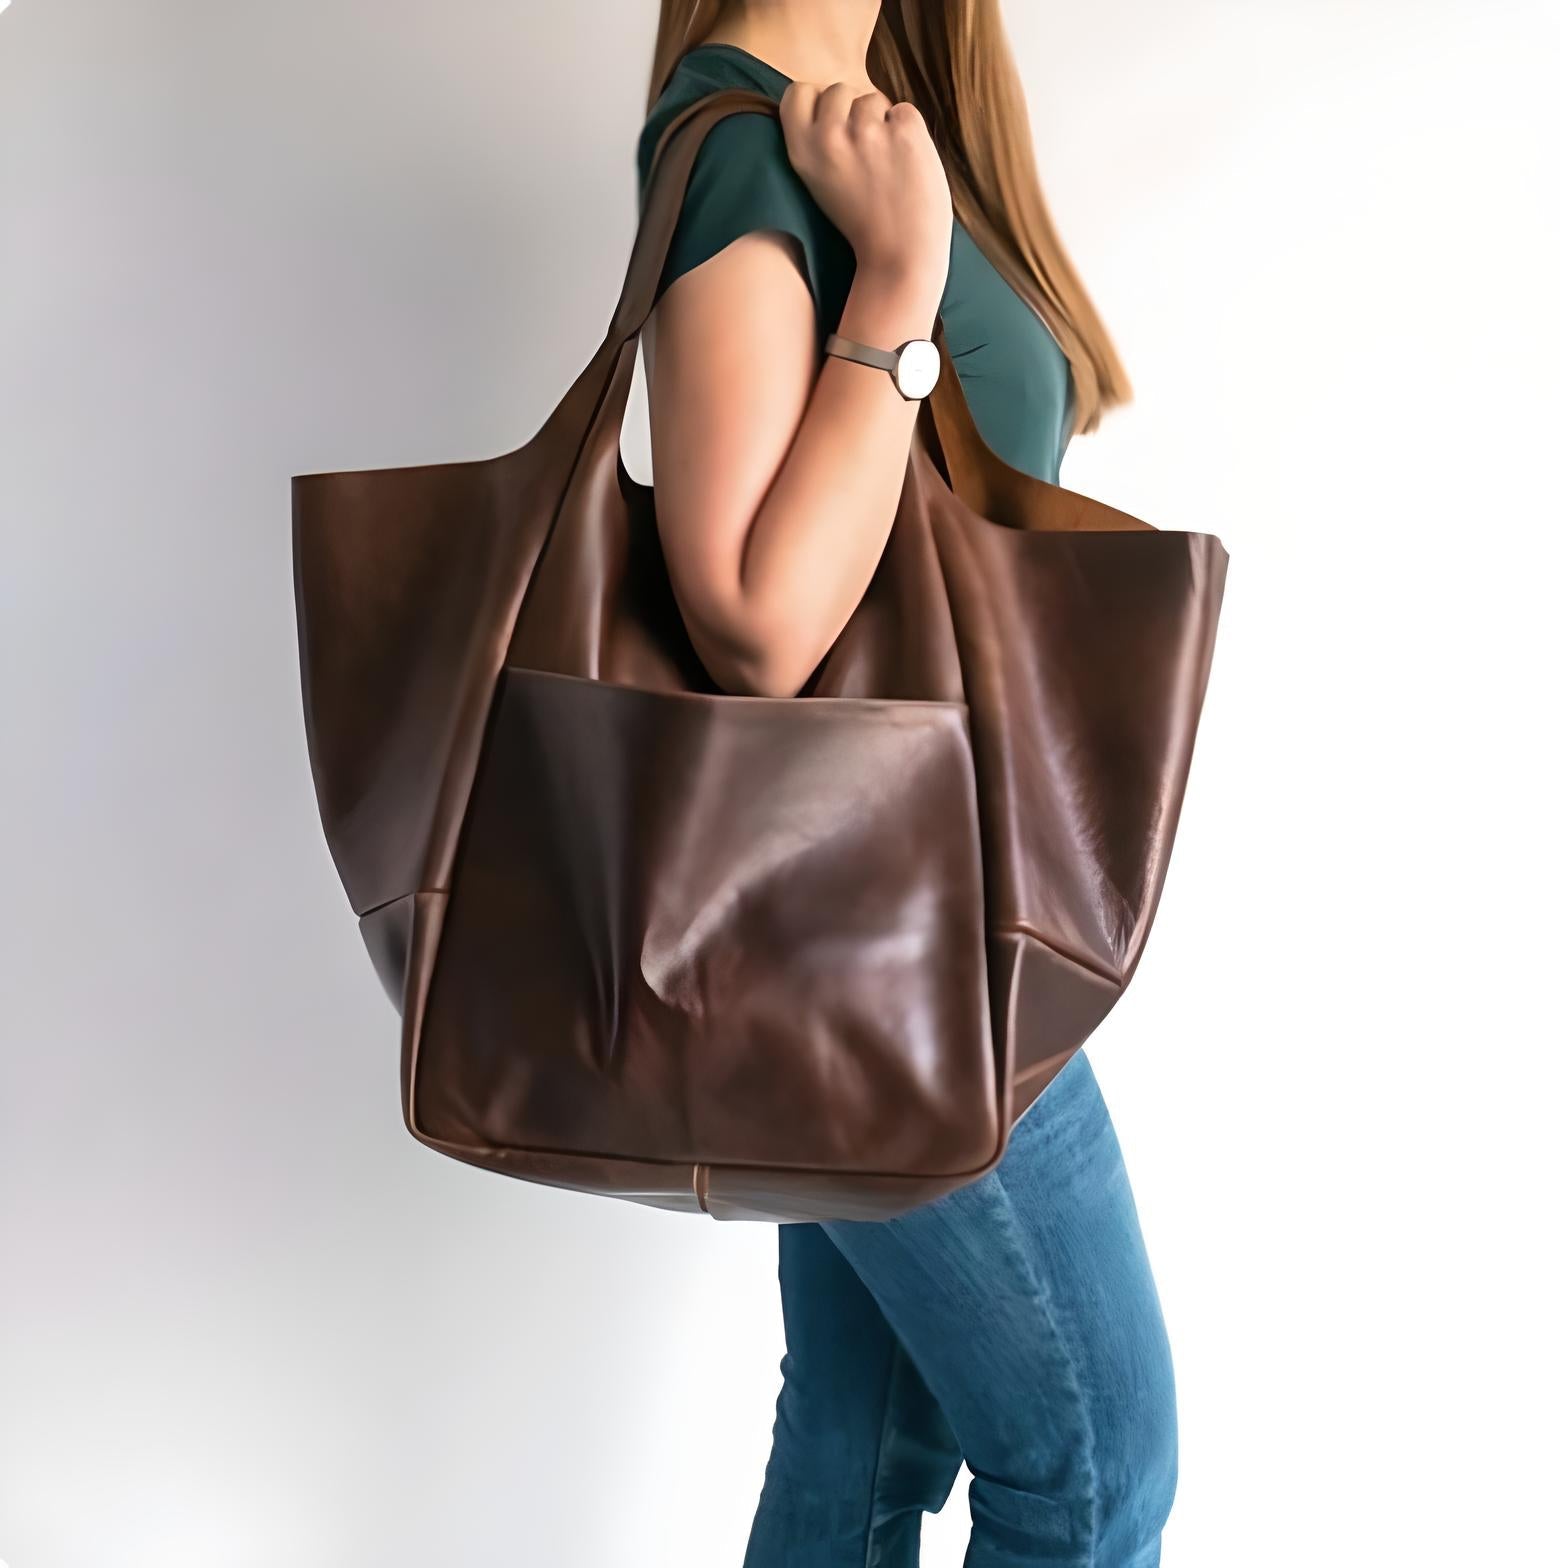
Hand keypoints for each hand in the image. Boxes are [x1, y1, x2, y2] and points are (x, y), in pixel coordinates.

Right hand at [778, 80, 952, 295]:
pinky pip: (905, 111)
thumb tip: (837, 102)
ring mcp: (868, 131)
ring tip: (887, 165)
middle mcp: (830, 136)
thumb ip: (820, 144)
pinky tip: (908, 166)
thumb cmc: (864, 226)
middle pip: (838, 89)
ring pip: (873, 98)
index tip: (831, 128)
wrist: (900, 259)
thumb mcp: (819, 185)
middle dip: (853, 112)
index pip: (798, 92)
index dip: (817, 103)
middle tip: (866, 155)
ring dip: (883, 123)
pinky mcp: (905, 131)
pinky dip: (910, 133)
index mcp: (802, 151)